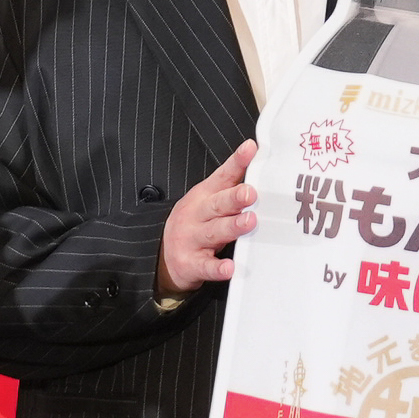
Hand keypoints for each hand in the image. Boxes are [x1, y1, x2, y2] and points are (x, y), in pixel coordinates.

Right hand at [157, 141, 257, 296]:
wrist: (160, 256)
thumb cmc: (193, 225)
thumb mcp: (206, 201)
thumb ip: (230, 186)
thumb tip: (259, 165)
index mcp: (203, 197)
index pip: (222, 176)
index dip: (236, 162)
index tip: (250, 149)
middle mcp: (196, 215)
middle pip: (216, 204)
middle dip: (233, 198)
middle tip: (250, 193)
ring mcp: (192, 239)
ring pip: (213, 232)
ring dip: (231, 227)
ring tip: (248, 222)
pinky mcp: (191, 264)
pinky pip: (206, 266)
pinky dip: (217, 268)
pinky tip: (229, 267)